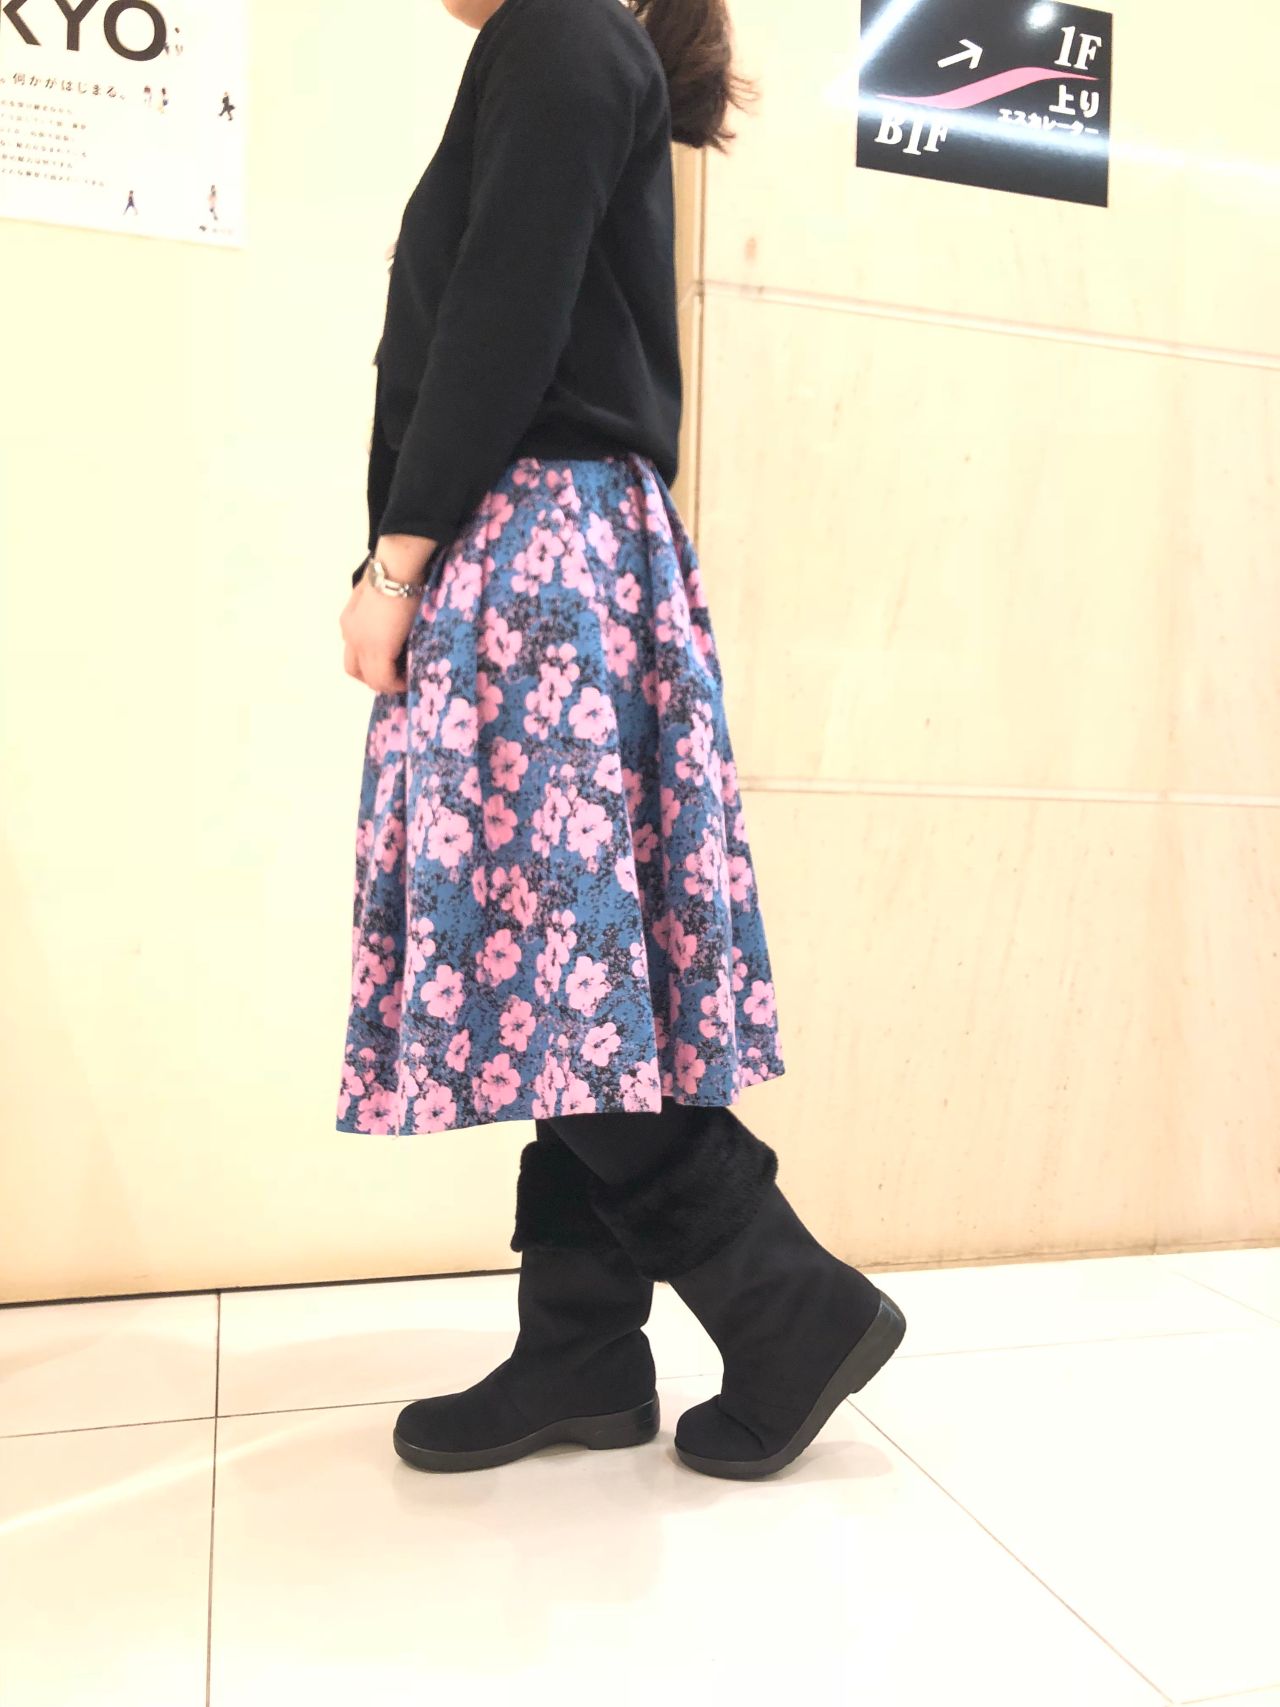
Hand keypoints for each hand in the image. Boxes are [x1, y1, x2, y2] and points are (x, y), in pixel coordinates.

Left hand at [340, 535, 435, 693]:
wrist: (397, 569)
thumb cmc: (393, 573)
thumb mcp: (379, 592)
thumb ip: (378, 609)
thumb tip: (393, 616)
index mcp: (349, 621)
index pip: (353, 652)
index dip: (370, 663)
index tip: (391, 663)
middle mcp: (350, 636)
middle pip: (355, 671)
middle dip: (375, 678)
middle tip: (396, 677)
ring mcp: (361, 645)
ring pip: (371, 679)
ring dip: (388, 683)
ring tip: (407, 678)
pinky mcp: (378, 650)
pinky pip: (384, 680)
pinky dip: (397, 683)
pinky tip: (411, 678)